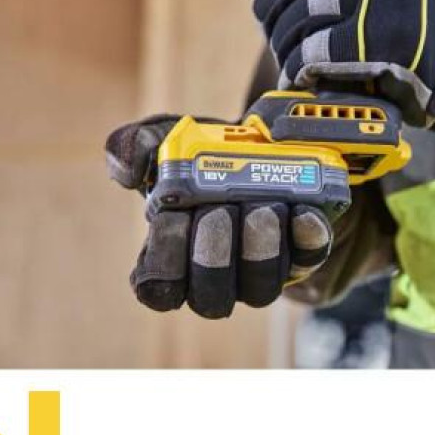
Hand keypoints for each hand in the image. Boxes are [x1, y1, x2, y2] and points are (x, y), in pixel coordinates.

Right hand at [105, 115, 334, 318]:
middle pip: (210, 295)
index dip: (165, 261)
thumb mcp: (167, 139)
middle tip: (220, 210)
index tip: (172, 219)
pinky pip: (308, 260)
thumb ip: (136, 146)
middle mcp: (217, 273)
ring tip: (264, 207)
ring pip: (259, 288)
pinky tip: (304, 214)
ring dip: (261, 248)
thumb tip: (126, 171)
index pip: (159, 287)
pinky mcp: (303, 255)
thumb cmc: (206, 153)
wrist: (266, 144)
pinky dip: (307, 237)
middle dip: (213, 253)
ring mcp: (261, 270)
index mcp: (172, 254)